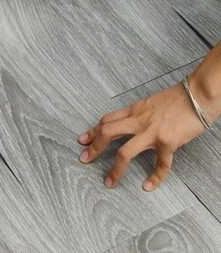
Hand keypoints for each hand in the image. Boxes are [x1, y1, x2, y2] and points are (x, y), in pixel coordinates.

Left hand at [78, 79, 210, 191]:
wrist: (198, 95)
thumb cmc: (176, 98)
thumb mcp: (150, 103)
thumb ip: (138, 114)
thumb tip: (129, 123)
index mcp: (134, 110)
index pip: (107, 120)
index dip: (92, 131)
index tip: (82, 140)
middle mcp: (138, 120)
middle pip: (107, 132)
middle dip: (94, 147)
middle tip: (85, 159)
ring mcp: (152, 132)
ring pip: (126, 151)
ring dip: (115, 169)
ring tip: (109, 182)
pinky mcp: (168, 142)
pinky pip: (160, 164)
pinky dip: (155, 177)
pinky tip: (148, 186)